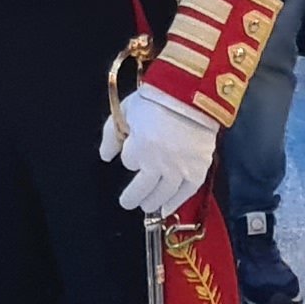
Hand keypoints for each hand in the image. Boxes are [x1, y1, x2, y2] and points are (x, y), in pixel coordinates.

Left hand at [100, 86, 218, 213]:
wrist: (193, 94)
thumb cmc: (157, 99)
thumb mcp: (127, 110)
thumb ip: (112, 134)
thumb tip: (105, 157)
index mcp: (141, 146)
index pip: (129, 162)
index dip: (130, 156)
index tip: (134, 149)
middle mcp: (160, 162)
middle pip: (142, 188)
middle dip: (133, 197)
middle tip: (128, 202)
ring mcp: (181, 168)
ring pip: (163, 194)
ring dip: (152, 202)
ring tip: (146, 205)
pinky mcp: (199, 170)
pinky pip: (186, 193)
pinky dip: (176, 203)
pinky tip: (167, 209)